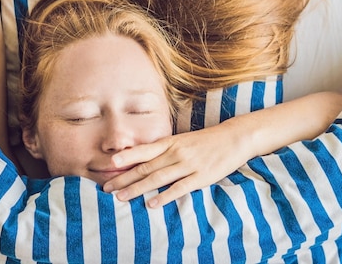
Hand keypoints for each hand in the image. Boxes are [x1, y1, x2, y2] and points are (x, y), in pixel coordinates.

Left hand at [102, 92, 341, 207]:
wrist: (234, 137)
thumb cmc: (206, 140)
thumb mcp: (183, 140)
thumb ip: (165, 150)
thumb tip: (144, 160)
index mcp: (171, 142)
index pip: (143, 150)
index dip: (126, 157)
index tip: (108, 164)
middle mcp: (176, 152)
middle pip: (145, 167)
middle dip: (124, 178)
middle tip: (106, 188)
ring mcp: (188, 165)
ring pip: (158, 178)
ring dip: (137, 189)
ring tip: (122, 198)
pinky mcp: (201, 177)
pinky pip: (179, 188)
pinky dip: (164, 196)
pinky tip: (151, 204)